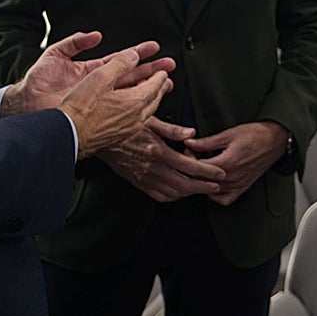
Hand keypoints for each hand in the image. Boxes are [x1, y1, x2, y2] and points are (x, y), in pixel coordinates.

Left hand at [0, 31, 173, 115]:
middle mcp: (99, 87)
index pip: (121, 61)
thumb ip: (75, 42)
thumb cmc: (39, 81)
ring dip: (148, 87)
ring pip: (130, 93)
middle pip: (131, 77)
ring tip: (167, 82)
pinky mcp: (96, 114)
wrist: (27, 104)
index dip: (138, 54)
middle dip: (151, 70)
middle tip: (170, 64)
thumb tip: (96, 36)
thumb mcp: (56, 53)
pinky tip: (148, 105)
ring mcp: (99, 101)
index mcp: (92, 72)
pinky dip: (135, 107)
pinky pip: (120, 111)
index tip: (155, 48)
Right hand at [57, 49, 173, 158]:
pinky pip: (137, 121)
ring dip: (151, 100)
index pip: (155, 85)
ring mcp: (128, 129)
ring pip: (147, 111)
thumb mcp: (100, 77)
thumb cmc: (81, 109)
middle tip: (164, 81)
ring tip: (151, 94)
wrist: (68, 134)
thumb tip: (134, 55)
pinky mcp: (118, 136)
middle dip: (160, 88)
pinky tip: (133, 110)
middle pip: (154, 99)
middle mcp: (135, 117)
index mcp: (135, 101)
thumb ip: (120, 63)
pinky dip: (139, 111)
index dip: (160, 75)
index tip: (163, 70)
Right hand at [99, 117, 226, 201]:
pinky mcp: (137, 182)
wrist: (97, 136)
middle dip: (203, 187)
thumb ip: (172, 129)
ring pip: (173, 193)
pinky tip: (178, 192)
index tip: (219, 174)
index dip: (207, 172)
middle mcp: (152, 168)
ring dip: (189, 193)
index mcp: (158, 152)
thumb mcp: (149, 119)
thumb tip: (192, 133)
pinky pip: (158, 195)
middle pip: (184, 185)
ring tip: (200, 188)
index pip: (190, 167)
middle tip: (216, 186)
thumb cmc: (123, 124)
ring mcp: (144, 178)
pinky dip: (172, 196)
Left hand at [183, 122, 287, 205]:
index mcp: (226, 164)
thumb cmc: (255, 135)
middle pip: (201, 181)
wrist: (275, 141)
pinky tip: (212, 183)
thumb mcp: (228, 135)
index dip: (188, 158)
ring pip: (210, 191)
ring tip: (201, 169)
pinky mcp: (242, 188)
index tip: (189, 149)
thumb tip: (190, 142)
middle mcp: (231, 178)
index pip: (197, 168)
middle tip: (192, 157)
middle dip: (193, 169)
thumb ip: (207, 142)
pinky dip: (215, 194)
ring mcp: (237, 185)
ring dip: (202, 181)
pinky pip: (224, 199)